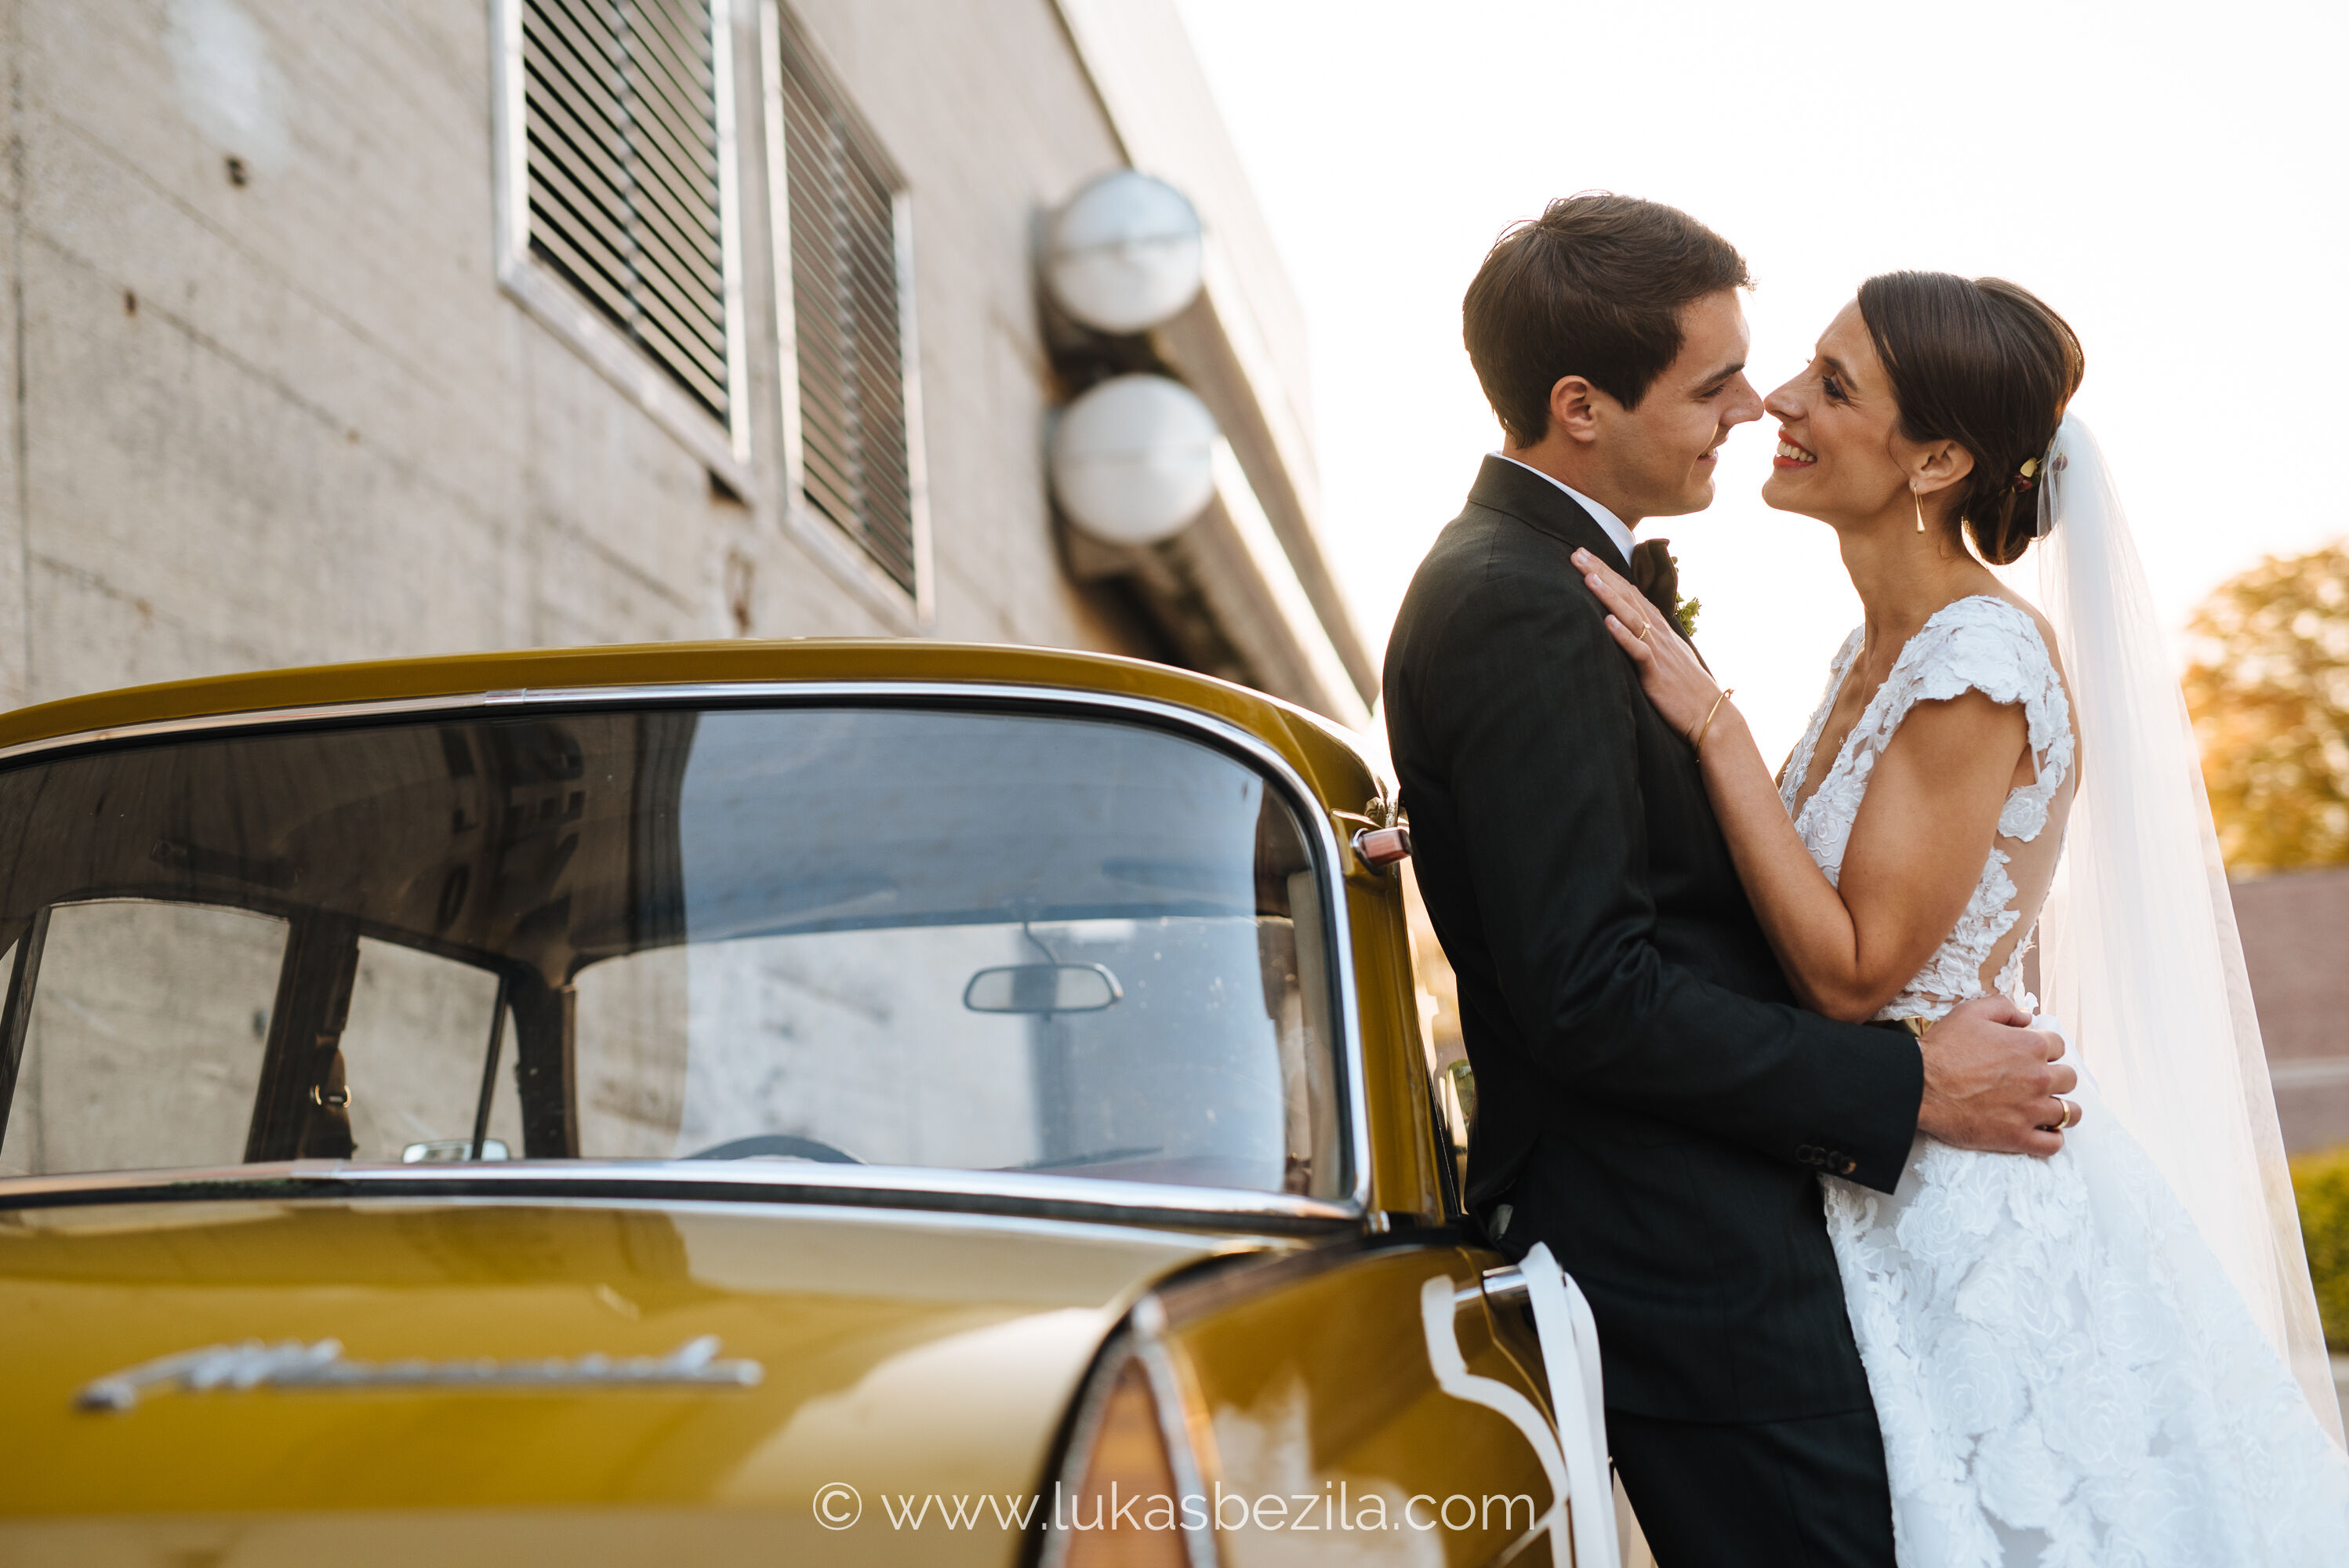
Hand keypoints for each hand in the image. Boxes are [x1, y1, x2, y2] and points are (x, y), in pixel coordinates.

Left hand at [1574, 548, 1719, 740]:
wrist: (1710, 714)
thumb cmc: (1686, 686)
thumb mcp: (1668, 652)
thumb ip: (1649, 632)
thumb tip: (1629, 614)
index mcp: (1658, 627)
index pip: (1629, 591)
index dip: (1606, 572)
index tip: (1584, 555)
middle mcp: (1657, 632)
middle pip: (1626, 596)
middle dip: (1601, 573)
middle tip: (1577, 554)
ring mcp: (1658, 651)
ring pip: (1630, 617)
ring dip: (1609, 596)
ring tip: (1589, 578)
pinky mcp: (1656, 673)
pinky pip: (1639, 651)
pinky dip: (1624, 636)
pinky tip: (1608, 622)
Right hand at [1915, 994, 2078, 1155]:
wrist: (1920, 1087)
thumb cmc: (1943, 1050)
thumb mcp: (1970, 1012)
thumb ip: (2003, 1007)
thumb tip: (2026, 1017)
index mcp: (2031, 1046)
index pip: (2059, 1046)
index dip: (2044, 1049)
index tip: (2030, 1055)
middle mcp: (2039, 1077)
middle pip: (2069, 1078)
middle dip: (2055, 1077)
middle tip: (2035, 1080)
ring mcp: (2031, 1110)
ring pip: (2070, 1113)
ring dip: (2061, 1108)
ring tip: (2045, 1108)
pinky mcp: (2018, 1137)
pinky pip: (2053, 1143)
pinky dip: (2052, 1138)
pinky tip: (2041, 1131)